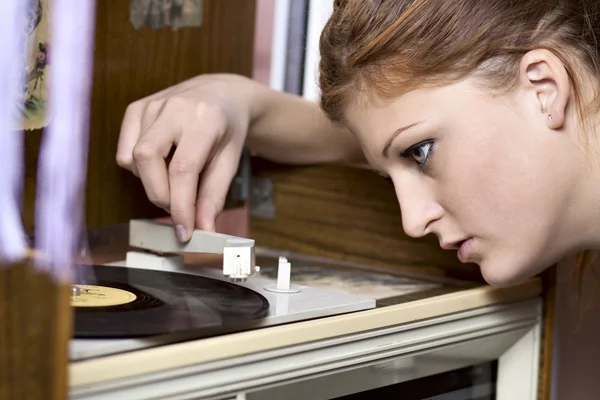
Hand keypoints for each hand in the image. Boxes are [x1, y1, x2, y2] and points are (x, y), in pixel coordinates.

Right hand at [116, 74, 253, 240]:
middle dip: (160, 195)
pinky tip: (160, 164)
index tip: (184, 231)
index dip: (180, 205)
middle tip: (178, 208)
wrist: (220, 94)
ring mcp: (150, 105)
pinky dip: (138, 169)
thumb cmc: (227, 129)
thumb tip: (203, 230)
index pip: (183, 168)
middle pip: (147, 160)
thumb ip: (214, 196)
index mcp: (203, 119)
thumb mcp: (230, 161)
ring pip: (132, 159)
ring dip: (151, 183)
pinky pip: (124, 152)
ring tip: (174, 181)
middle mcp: (173, 108)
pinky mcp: (135, 109)